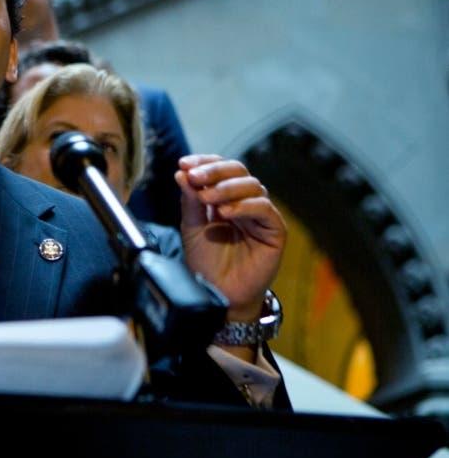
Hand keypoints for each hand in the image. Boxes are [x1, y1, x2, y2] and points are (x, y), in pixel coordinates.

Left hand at [175, 155, 285, 323]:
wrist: (218, 295)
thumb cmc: (205, 263)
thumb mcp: (192, 227)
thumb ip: (189, 200)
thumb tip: (182, 172)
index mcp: (225, 197)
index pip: (220, 168)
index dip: (204, 162)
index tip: (184, 164)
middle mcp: (245, 202)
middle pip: (238, 171)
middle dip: (214, 171)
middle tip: (194, 177)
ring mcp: (261, 215)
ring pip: (252, 186)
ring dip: (226, 188)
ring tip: (206, 197)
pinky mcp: (275, 230)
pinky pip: (264, 209)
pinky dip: (244, 206)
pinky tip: (225, 212)